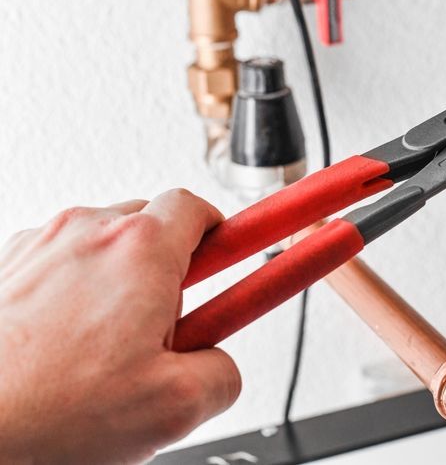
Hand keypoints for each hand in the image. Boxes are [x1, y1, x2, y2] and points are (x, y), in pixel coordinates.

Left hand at [0, 190, 241, 463]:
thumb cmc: (44, 413)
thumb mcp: (175, 407)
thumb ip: (224, 373)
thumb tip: (221, 368)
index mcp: (140, 250)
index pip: (200, 208)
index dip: (226, 232)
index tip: (245, 245)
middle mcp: (88, 233)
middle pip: (153, 228)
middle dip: (170, 273)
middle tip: (169, 330)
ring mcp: (40, 247)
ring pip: (104, 250)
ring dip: (118, 288)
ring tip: (107, 353)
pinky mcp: (7, 269)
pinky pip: (60, 268)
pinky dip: (73, 298)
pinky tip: (66, 352)